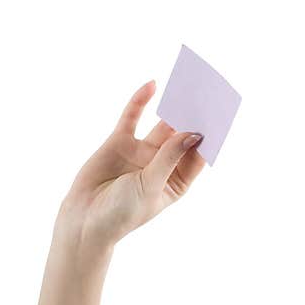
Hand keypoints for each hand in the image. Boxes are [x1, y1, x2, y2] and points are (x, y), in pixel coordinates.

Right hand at [57, 80, 205, 248]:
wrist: (84, 219)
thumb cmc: (122, 212)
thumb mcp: (151, 186)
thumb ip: (170, 157)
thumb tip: (193, 133)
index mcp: (176, 181)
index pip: (198, 155)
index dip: (208, 136)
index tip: (219, 116)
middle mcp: (162, 164)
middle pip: (182, 135)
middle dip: (193, 117)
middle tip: (207, 94)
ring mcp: (142, 152)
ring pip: (161, 124)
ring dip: (172, 107)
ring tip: (187, 85)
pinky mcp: (120, 141)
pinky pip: (133, 117)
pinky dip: (141, 101)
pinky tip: (152, 85)